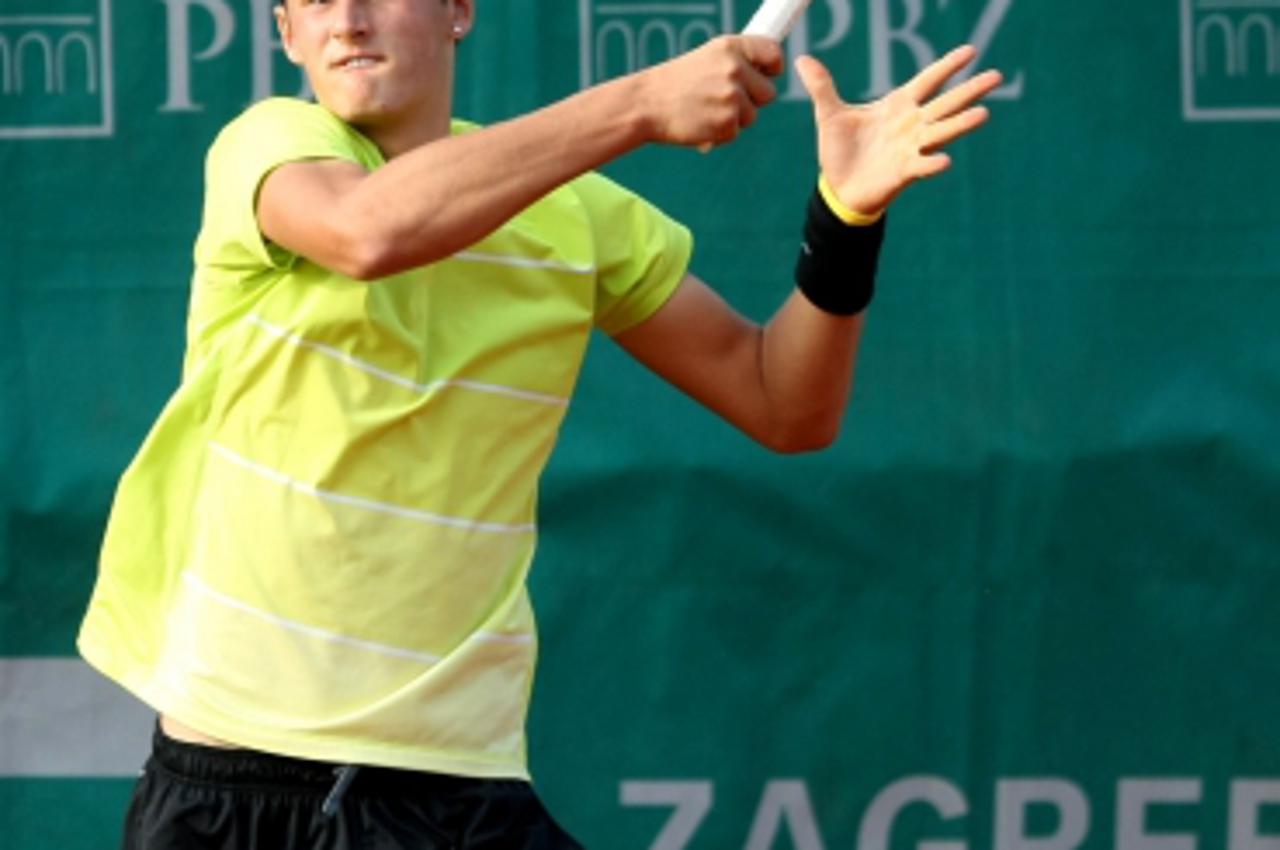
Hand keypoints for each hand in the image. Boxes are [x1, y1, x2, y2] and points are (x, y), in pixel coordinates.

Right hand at [638, 36, 784, 146]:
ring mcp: (732, 97)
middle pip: (768, 92)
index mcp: (731, 47)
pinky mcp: (727, 123)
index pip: (773, 53)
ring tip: (706, 110)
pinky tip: (701, 122)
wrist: (646, 104)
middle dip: (752, 100)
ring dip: (733, 118)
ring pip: (752, 115)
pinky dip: (720, 133)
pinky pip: (736, 132)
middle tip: (723, 100)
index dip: (772, 68)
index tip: (765, 75)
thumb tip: (767, 74)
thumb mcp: (707, 59)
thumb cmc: (676, 84)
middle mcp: (735, 69)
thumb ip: (737, 62)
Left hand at [795, 45, 1002, 215]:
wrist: (837, 188)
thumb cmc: (841, 150)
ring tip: (983, 113)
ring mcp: (910, 149)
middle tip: (997, 76)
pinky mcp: (903, 172)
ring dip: (961, 124)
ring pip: (941, 132)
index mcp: (897, 106)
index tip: (971, 50)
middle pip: (946, 103)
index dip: (947, 66)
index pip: (928, 81)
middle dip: (970, 90)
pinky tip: (945, 161)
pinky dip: (932, 163)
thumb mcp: (830, 115)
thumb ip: (822, 87)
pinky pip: (921, 166)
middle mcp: (911, 125)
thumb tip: (803, 60)